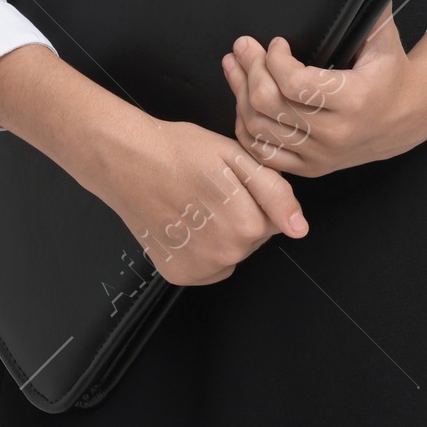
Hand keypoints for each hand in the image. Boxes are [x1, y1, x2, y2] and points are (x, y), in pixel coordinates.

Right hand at [92, 117, 310, 286]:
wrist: (127, 160)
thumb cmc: (180, 151)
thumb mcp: (236, 156)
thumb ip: (275, 193)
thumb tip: (299, 228)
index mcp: (246, 224)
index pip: (274, 219)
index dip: (254, 196)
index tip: (231, 180)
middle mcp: (225, 256)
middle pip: (252, 238)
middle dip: (240, 213)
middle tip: (210, 188)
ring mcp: (200, 270)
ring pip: (231, 252)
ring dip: (221, 232)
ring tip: (195, 202)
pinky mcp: (179, 275)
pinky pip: (208, 266)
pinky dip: (201, 248)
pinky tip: (184, 222)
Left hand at [222, 1, 426, 176]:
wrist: (408, 116)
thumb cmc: (392, 73)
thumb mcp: (383, 37)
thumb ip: (366, 7)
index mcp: (354, 100)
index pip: (294, 84)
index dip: (274, 60)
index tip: (275, 43)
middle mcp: (335, 133)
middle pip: (270, 105)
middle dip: (250, 69)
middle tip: (243, 47)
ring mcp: (321, 155)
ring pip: (260, 129)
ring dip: (241, 94)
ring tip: (235, 67)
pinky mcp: (311, 167)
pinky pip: (264, 153)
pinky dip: (247, 127)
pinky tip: (243, 102)